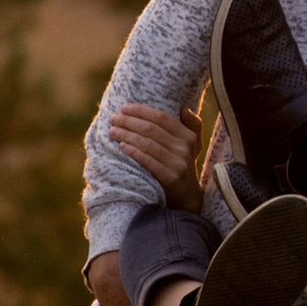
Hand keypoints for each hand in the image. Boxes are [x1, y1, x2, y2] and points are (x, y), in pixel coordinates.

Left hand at [108, 96, 207, 212]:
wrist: (188, 197)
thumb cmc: (183, 165)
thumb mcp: (193, 145)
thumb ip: (193, 125)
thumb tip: (183, 108)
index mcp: (188, 136)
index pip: (162, 117)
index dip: (141, 111)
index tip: (124, 108)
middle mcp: (184, 148)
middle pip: (151, 129)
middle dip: (129, 121)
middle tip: (114, 119)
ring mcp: (177, 163)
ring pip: (147, 143)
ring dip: (126, 135)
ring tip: (113, 131)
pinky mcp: (170, 178)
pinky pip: (147, 160)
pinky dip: (133, 151)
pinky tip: (121, 146)